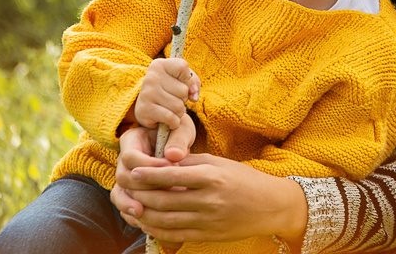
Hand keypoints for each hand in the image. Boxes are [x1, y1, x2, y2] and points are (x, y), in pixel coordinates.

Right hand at [110, 121, 196, 221]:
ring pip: (118, 193)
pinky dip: (133, 214)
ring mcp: (125, 176)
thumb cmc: (178, 133)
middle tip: (167, 189)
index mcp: (132, 139)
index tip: (171, 167)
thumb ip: (178, 140)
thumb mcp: (181, 130)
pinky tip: (146, 221)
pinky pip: (125, 205)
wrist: (176, 143)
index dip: (149, 166)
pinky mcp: (130, 192)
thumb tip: (174, 156)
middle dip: (142, 187)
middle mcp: (123, 159)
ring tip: (142, 212)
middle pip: (122, 177)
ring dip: (130, 204)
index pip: (130, 156)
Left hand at [112, 146, 308, 244]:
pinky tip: (147, 221)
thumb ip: (190, 162)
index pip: (171, 175)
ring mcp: (207, 220)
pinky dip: (157, 229)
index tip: (133, 171)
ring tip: (132, 205)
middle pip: (164, 199)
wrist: (270, 205)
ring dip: (144, 213)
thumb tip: (161, 160)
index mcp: (211, 176)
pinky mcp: (207, 235)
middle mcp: (208, 200)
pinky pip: (175, 234)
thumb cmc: (243, 179)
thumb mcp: (218, 163)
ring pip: (166, 219)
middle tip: (125, 188)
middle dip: (140, 194)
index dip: (148, 174)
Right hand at [134, 58, 200, 130]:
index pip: (182, 67)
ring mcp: (147, 93)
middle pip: (183, 90)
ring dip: (179, 112)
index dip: (188, 79)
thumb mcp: (182, 80)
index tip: (183, 84)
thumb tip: (194, 97)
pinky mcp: (145, 110)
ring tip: (171, 109)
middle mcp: (151, 77)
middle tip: (173, 99)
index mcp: (159, 65)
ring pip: (178, 106)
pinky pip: (171, 118)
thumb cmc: (168, 91)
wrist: (146, 108)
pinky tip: (168, 119)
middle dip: (183, 99)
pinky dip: (174, 122)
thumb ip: (194, 83)